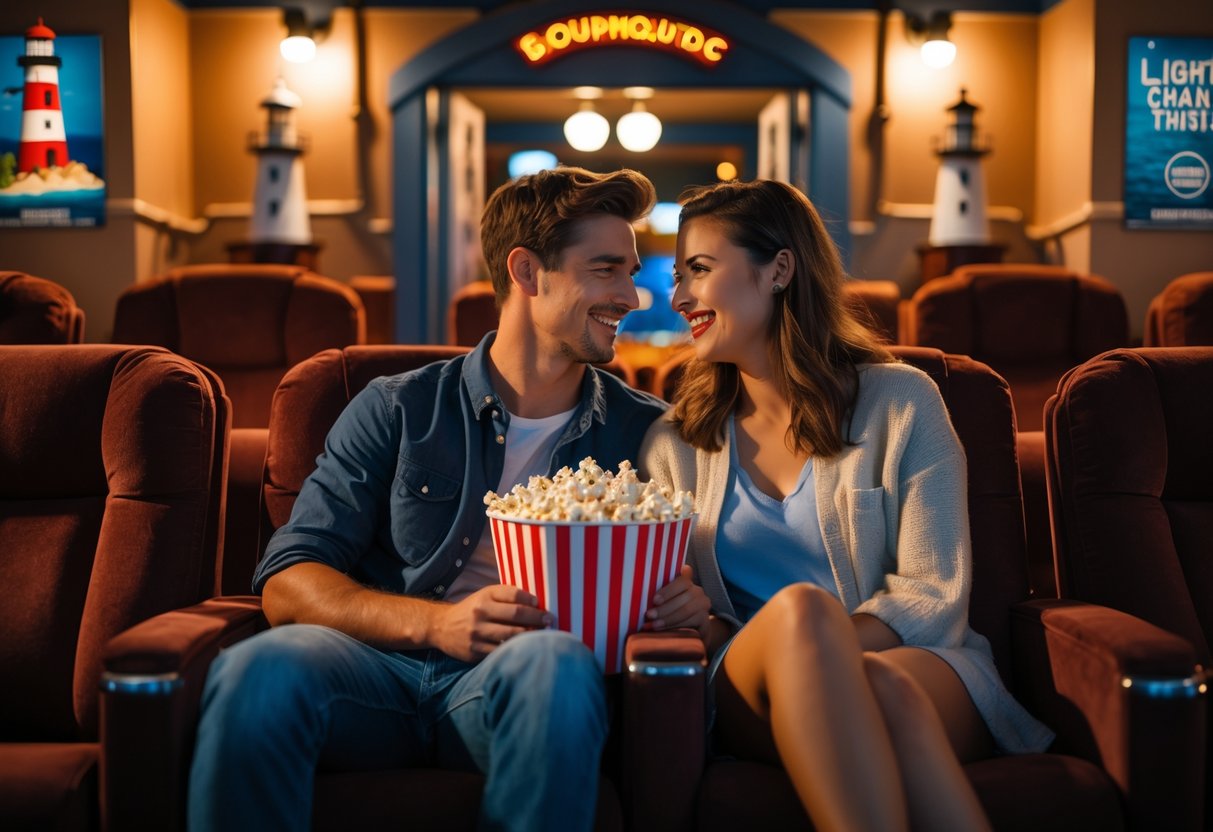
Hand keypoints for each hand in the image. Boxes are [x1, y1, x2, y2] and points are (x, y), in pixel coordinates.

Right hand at [430, 585, 551, 661]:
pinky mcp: (475, 651)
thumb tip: (535, 602)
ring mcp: (477, 633)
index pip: (513, 595)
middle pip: (516, 615)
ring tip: (541, 635)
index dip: (531, 599)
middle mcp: (480, 613)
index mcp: (484, 597)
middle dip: (536, 618)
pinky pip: (501, 651)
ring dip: (530, 635)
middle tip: (548, 620)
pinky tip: (525, 648)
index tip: (540, 604)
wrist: (441, 627)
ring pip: (511, 635)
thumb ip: (506, 596)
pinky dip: (515, 649)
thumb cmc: (471, 609)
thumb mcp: (484, 596)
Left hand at [646, 564, 710, 638]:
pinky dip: (675, 627)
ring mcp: (703, 606)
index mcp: (687, 583)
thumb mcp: (664, 600)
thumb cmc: (670, 612)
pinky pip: (690, 622)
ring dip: (668, 619)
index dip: (667, 591)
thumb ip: (658, 593)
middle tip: (649, 615)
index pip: (681, 581)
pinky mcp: (705, 620)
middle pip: (683, 598)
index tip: (654, 600)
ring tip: (653, 625)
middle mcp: (698, 592)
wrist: (691, 630)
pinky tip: (664, 631)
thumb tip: (638, 584)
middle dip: (664, 608)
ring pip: (686, 611)